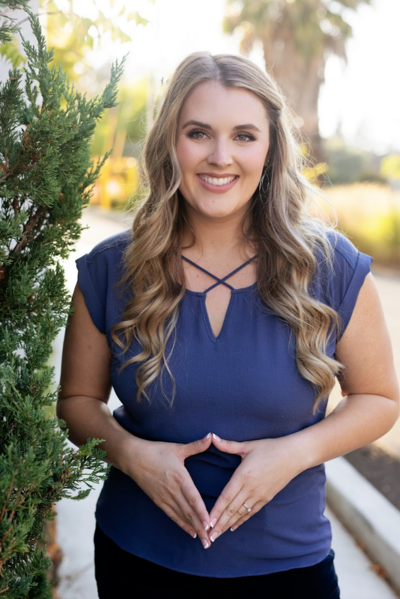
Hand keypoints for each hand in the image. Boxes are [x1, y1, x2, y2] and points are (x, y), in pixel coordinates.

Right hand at [126, 433, 212, 547]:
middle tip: (211, 541)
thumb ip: (196, 445)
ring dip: (193, 529)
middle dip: (201, 527)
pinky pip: (172, 515)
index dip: (201, 512)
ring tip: (203, 541)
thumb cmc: (157, 451)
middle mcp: (173, 490)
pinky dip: (182, 524)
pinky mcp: (158, 500)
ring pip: (181, 516)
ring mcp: (165, 497)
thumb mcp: (177, 448)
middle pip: (189, 512)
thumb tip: (211, 436)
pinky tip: (190, 532)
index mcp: (180, 477)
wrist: (133, 457)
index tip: (210, 524)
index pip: (193, 498)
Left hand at [208, 434, 300, 542]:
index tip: (207, 522)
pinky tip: (233, 527)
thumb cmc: (270, 448)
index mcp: (243, 475)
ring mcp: (259, 495)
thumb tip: (212, 437)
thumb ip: (228, 445)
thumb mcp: (248, 445)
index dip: (216, 511)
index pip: (226, 497)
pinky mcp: (267, 498)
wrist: (294, 455)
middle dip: (219, 524)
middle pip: (231, 509)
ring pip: (240, 513)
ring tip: (216, 535)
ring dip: (227, 525)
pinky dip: (241, 520)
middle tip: (207, 537)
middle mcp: (250, 488)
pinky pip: (251, 512)